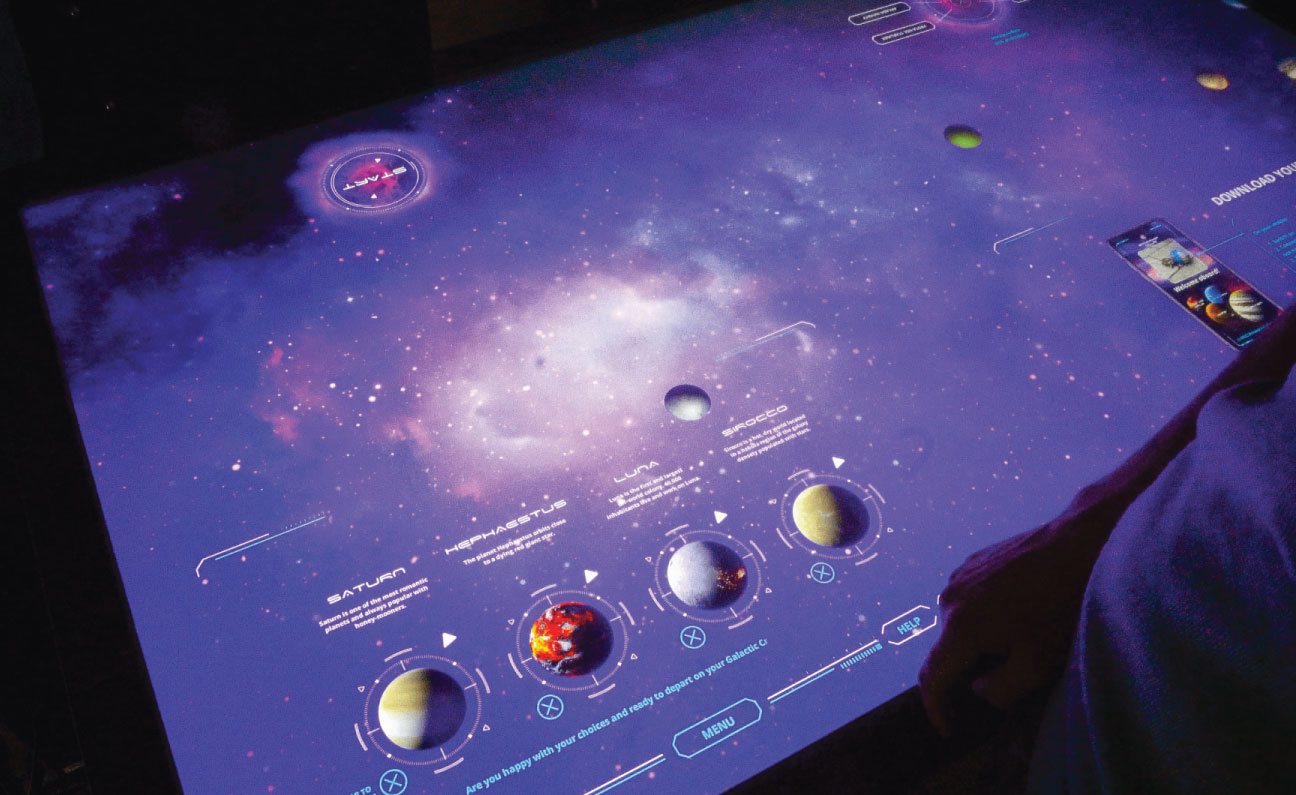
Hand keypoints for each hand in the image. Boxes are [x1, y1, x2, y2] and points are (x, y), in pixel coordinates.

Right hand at [918, 489, 1124, 736]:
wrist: (1075, 545)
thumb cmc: (1058, 610)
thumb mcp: (1035, 667)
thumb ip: (998, 690)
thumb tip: (977, 688)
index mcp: (959, 629)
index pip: (932, 678)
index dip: (936, 709)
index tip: (949, 729)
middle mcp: (948, 600)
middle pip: (948, 648)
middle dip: (969, 668)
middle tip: (1007, 673)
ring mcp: (958, 576)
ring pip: (959, 622)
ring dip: (978, 638)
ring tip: (1018, 636)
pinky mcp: (973, 560)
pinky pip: (969, 598)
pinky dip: (983, 613)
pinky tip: (1018, 609)